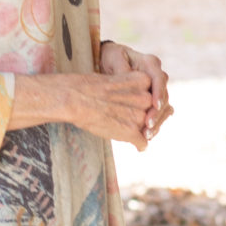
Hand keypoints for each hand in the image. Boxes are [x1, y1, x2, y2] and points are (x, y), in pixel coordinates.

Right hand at [7, 69, 154, 149]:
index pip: (150, 95)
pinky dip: (140, 145)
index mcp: (143, 80)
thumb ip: (132, 89)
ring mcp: (139, 115)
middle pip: (149, 112)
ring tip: (124, 129)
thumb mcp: (115, 80)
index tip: (129, 105)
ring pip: (146, 128)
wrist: (74, 98)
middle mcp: (144, 98)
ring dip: (138, 130)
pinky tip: (136, 145)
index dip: (141, 103)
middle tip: (125, 118)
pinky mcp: (131, 132)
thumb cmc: (89, 87)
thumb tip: (146, 100)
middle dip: (141, 117)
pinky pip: (143, 142)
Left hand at [100, 39, 172, 144]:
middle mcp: (157, 77)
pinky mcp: (152, 101)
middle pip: (164, 97)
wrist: (109, 61)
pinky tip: (145, 136)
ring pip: (164, 108)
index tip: (154, 105)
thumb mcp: (113, 58)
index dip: (159, 93)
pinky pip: (157, 114)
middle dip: (158, 113)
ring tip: (147, 135)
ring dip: (157, 122)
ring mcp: (156, 90)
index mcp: (150, 64)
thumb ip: (123, 69)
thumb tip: (128, 78)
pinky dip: (153, 125)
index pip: (159, 79)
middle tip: (148, 126)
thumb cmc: (110, 57)